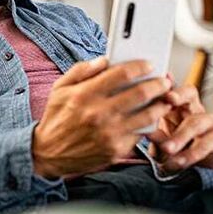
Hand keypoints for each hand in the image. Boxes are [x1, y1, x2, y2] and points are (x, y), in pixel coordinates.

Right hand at [33, 57, 172, 178]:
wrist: (48, 153)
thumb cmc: (56, 118)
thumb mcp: (59, 89)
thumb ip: (80, 71)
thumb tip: (103, 60)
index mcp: (84, 95)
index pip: (121, 74)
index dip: (140, 66)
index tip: (149, 64)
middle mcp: (98, 113)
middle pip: (140, 93)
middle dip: (158, 84)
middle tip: (164, 81)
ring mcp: (109, 133)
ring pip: (147, 115)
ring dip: (161, 105)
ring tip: (164, 99)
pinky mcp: (116, 150)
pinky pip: (140, 134)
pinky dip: (148, 124)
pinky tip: (151, 117)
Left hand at [146, 84, 212, 172]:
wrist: (196, 169)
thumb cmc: (172, 149)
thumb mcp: (159, 141)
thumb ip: (154, 134)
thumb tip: (142, 128)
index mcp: (174, 106)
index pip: (169, 89)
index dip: (163, 85)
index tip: (154, 84)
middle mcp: (192, 109)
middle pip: (189, 93)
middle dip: (179, 94)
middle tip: (169, 99)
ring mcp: (209, 121)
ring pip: (196, 121)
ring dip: (180, 137)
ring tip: (166, 149)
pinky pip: (207, 142)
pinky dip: (190, 154)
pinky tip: (178, 162)